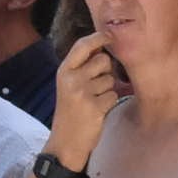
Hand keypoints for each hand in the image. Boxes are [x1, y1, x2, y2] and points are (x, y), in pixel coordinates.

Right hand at [46, 35, 124, 167]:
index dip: (99, 37)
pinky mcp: (95, 107)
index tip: (110, 35)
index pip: (83, 45)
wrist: (65, 142)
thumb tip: (103, 48)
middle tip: (95, 88)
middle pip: (103, 60)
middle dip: (106, 71)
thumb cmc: (71, 111)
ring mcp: (83, 93)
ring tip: (93, 102)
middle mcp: (71, 79)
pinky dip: (109, 103)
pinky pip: (114, 95)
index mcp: (64, 71)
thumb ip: (81, 67)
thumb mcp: (68, 85)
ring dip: (107, 90)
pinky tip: (97, 112)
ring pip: (111, 79)